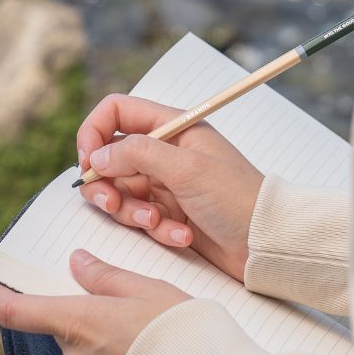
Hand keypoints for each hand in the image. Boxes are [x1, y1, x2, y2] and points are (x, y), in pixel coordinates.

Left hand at [0, 248, 190, 354]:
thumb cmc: (179, 328)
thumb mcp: (146, 287)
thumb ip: (105, 277)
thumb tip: (77, 264)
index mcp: (78, 322)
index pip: (17, 312)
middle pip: (64, 330)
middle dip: (85, 316)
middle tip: (124, 304)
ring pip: (85, 354)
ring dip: (105, 342)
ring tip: (148, 334)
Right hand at [75, 94, 264, 281]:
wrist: (266, 242)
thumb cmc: (237, 198)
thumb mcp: (187, 169)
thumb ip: (137, 154)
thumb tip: (97, 157)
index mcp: (174, 127)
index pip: (116, 112)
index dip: (94, 133)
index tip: (88, 163)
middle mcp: (166, 152)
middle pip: (109, 158)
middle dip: (106, 184)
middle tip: (113, 203)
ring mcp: (166, 184)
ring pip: (121, 192)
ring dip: (132, 211)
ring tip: (157, 222)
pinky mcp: (169, 213)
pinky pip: (141, 218)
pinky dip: (156, 229)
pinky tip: (182, 235)